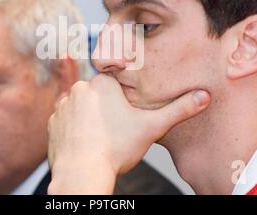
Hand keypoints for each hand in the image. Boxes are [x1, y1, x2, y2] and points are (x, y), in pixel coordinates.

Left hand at [47, 74, 209, 193]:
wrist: (83, 173)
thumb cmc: (117, 149)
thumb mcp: (152, 127)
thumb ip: (178, 110)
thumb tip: (205, 96)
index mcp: (103, 84)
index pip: (115, 83)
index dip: (122, 100)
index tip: (124, 116)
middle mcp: (80, 89)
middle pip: (98, 95)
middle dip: (106, 108)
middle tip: (114, 130)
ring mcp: (63, 105)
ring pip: (82, 106)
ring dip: (89, 118)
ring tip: (100, 138)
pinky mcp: (52, 122)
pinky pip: (66, 120)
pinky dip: (74, 129)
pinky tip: (85, 142)